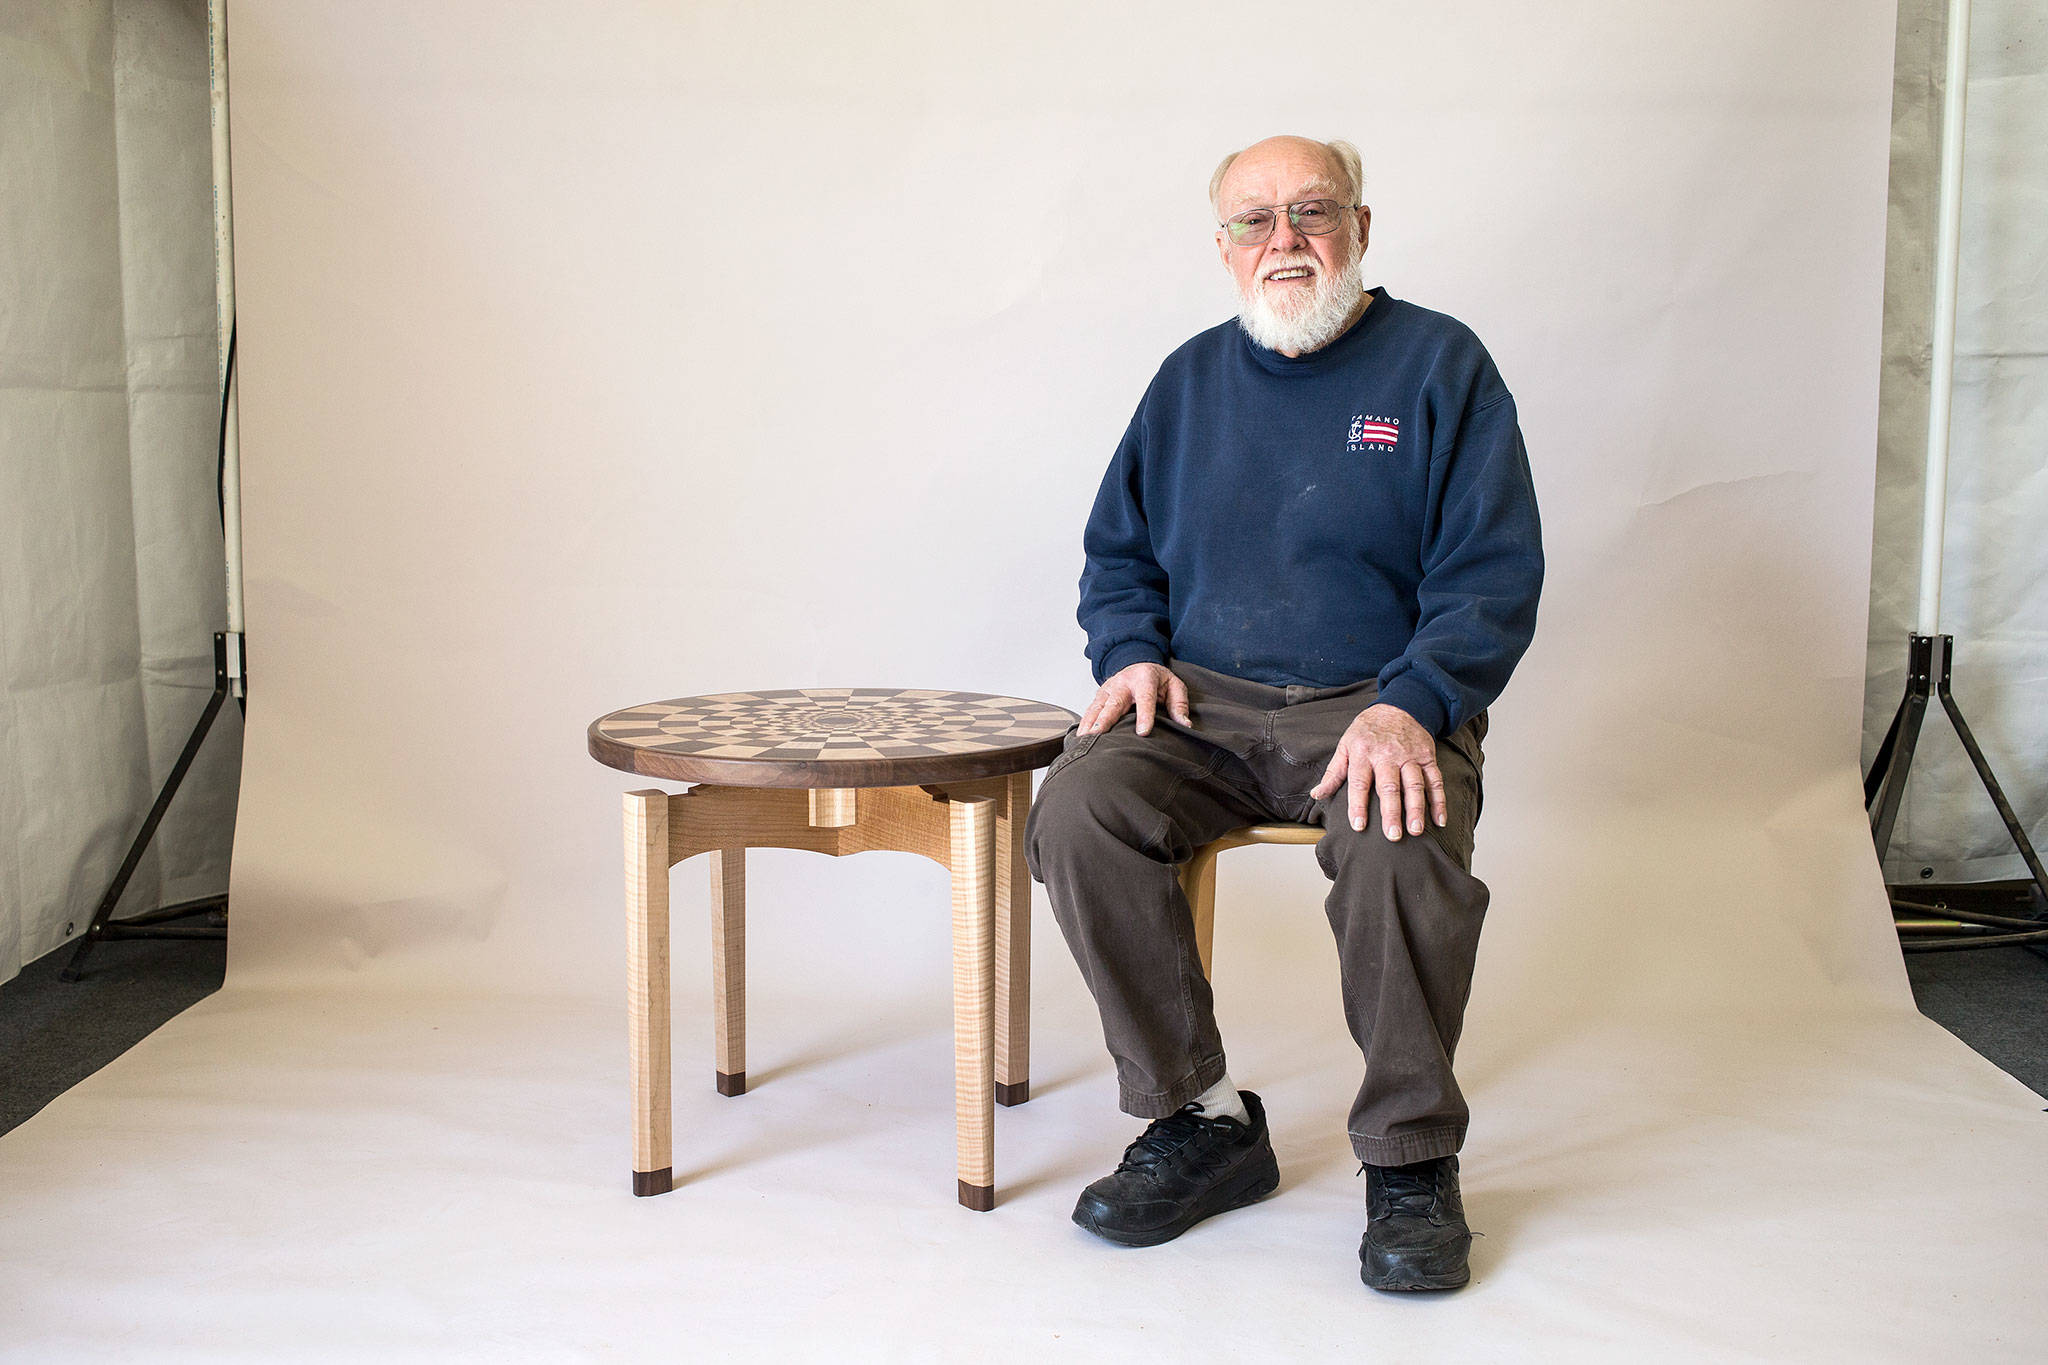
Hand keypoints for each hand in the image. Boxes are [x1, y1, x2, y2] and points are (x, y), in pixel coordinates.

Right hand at [1079, 662, 1189, 736]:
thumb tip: (1185, 724)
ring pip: (1097, 706)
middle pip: (1113, 702)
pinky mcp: (1100, 695)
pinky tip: (1080, 736)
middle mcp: (1123, 682)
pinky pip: (1090, 709)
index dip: (1144, 715)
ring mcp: (1109, 688)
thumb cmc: (1157, 680)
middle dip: (1105, 718)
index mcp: (1145, 678)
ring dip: (1090, 722)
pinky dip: (1084, 722)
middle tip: (1098, 733)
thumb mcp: (1175, 686)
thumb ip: (1179, 704)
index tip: (1143, 732)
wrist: (1139, 664)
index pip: (1145, 699)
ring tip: (1084, 739)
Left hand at [1308, 703, 1446, 838]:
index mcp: (1363, 753)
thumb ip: (1333, 773)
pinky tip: (1439, 820)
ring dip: (1416, 809)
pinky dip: (1439, 800)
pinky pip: (1435, 780)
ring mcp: (1410, 755)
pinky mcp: (1427, 756)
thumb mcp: (1345, 745)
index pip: (1359, 782)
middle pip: (1389, 786)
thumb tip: (1317, 794)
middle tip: (1392, 835)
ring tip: (1416, 831)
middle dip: (1391, 812)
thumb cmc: (1367, 732)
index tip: (1359, 826)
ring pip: (1414, 784)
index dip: (1358, 805)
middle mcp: (1387, 755)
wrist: (1398, 706)